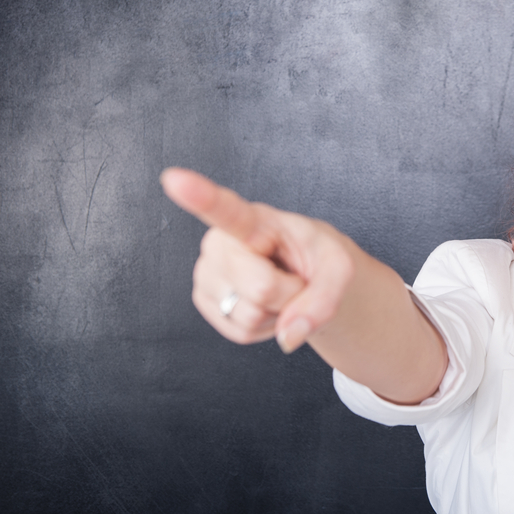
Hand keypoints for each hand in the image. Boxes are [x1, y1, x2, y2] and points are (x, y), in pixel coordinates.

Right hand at [160, 167, 354, 353]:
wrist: (306, 275)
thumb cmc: (319, 259)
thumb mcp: (340, 269)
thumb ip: (325, 299)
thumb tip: (288, 335)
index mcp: (255, 219)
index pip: (226, 209)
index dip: (199, 196)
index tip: (174, 179)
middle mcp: (220, 242)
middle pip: (261, 288)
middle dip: (289, 295)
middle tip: (293, 278)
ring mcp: (206, 272)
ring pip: (248, 316)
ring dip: (276, 313)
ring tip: (278, 288)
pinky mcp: (204, 299)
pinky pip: (240, 332)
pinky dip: (263, 327)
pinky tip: (266, 304)